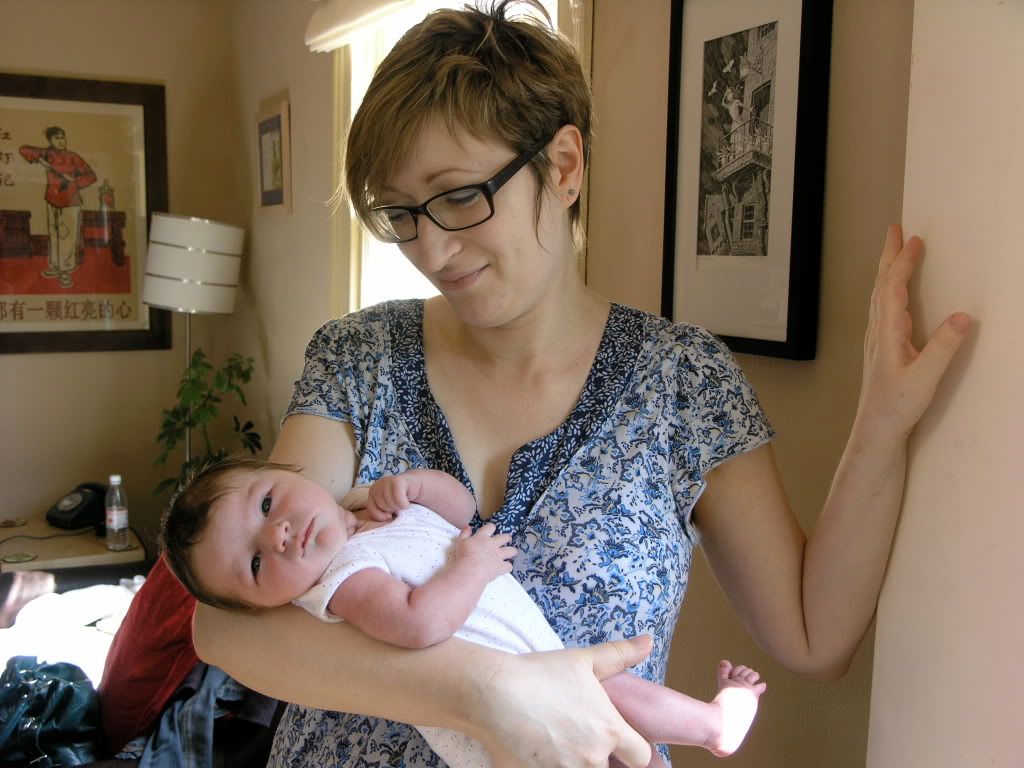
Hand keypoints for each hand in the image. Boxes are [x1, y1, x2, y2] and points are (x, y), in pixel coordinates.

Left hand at [366, 475, 416, 520]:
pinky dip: (404, 505)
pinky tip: (407, 504)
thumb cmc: (401, 499)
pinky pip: (398, 498)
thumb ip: (381, 512)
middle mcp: (377, 485)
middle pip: (382, 505)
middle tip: (398, 507)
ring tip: (402, 505)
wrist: (416, 485)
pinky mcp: (397, 480)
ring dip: (399, 508)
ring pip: (390, 502)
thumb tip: (385, 519)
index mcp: (372, 492)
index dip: (381, 516)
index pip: (371, 508)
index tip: (390, 516)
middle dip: (392, 510)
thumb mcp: (388, 507)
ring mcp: (387, 481)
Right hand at [454, 523, 515, 580]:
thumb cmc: (463, 555)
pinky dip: (507, 567)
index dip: (491, 528)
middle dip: (506, 538)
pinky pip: (509, 566)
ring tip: (511, 552)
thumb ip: (464, 533)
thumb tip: (467, 526)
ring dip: (512, 551)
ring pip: (511, 550)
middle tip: (506, 540)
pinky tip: (505, 568)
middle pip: (505, 537)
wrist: (470, 571)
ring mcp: (499, 555)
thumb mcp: (460, 542)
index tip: (490, 530)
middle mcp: (493, 544)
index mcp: (483, 537)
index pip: (490, 527)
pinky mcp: (501, 566)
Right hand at [470, 636, 654, 767]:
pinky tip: (536, 751)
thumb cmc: (539, 675)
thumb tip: (648, 641)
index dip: (632, 750)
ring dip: (571, 762)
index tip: (619, 742)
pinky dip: (547, 765)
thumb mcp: (583, 660)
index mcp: (610, 730)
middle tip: (574, 737)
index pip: (641, 757)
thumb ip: (619, 654)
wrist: (493, 694)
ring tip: (553, 742)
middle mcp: (593, 758)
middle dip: (596, 756)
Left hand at [859, 225, 970, 438]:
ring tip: (894, 251)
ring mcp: (877, 340)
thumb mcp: (925, 378)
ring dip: (887, 270)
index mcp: (888, 334)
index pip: (893, 289)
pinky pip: (882, 308)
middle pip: (881, 285)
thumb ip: (944, 347)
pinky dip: (887, 290)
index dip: (904, 264)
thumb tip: (963, 316)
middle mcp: (878, 332)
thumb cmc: (897, 406)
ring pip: (879, 296)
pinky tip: (891, 292)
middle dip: (889, 256)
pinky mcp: (881, 348)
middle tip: (895, 230)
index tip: (914, 240)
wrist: (876, 430)